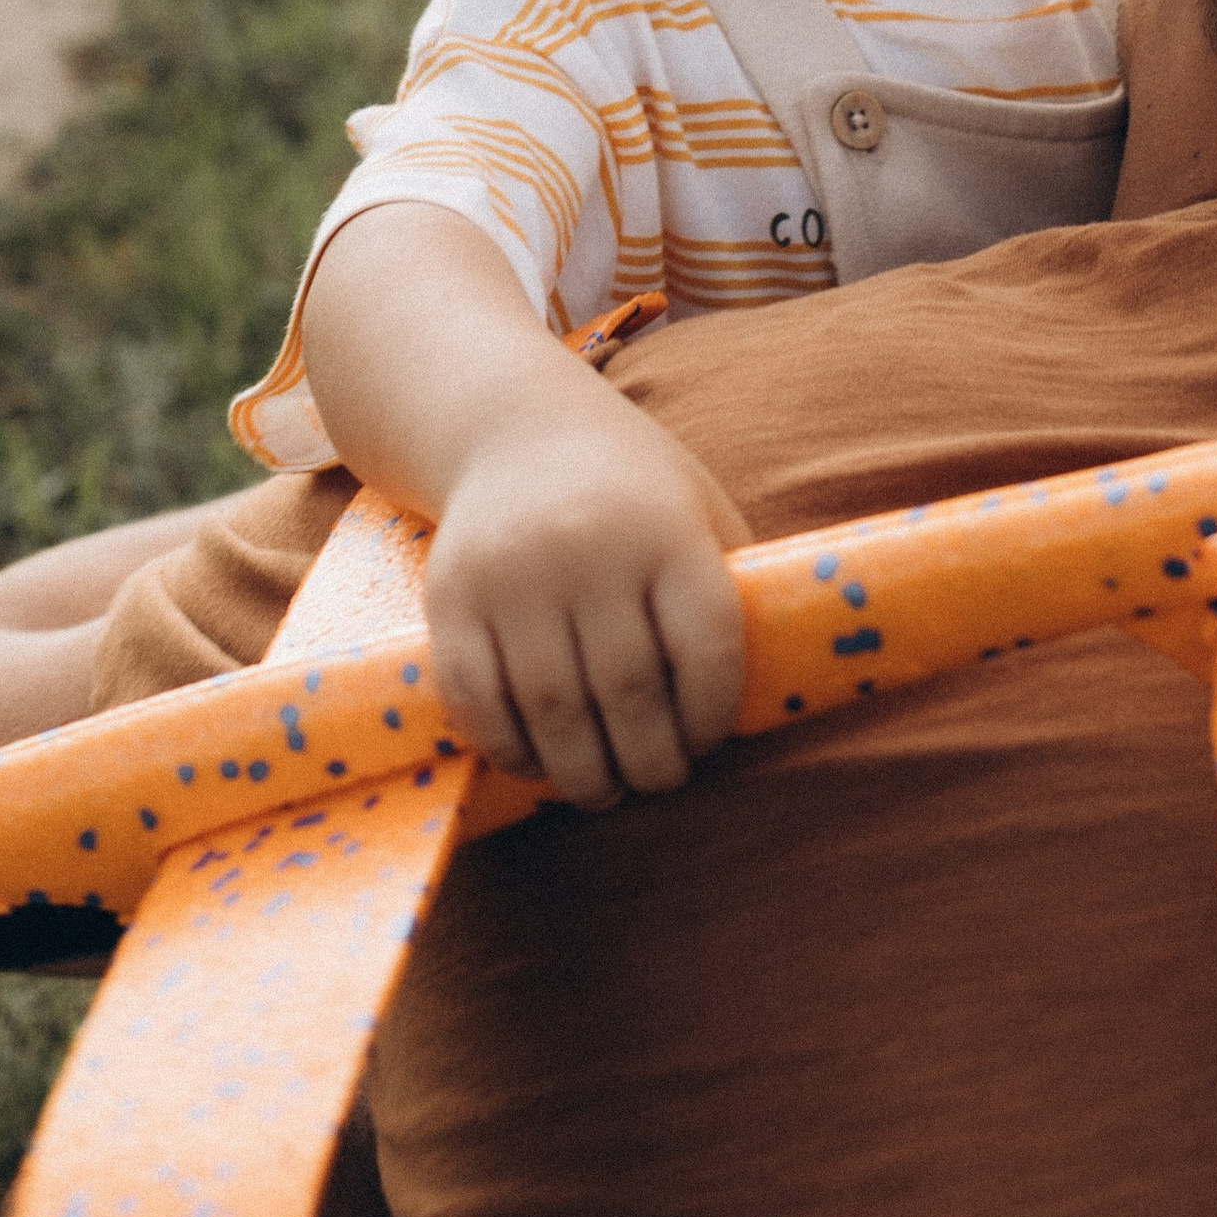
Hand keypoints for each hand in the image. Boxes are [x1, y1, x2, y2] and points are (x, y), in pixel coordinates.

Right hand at [422, 400, 747, 806]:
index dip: (713, 717)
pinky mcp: (452, 596)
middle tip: (656, 781)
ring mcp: (513, 574)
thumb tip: (764, 696)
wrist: (514, 426)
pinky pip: (476, 698)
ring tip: (601, 790)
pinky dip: (507, 747)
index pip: (708, 649)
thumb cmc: (630, 489)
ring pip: (552, 710)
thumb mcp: (698, 510)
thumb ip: (727, 588)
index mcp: (667, 532)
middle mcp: (589, 550)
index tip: (708, 742)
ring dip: (581, 774)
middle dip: (650, 763)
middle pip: (628, 694)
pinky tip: (534, 761)